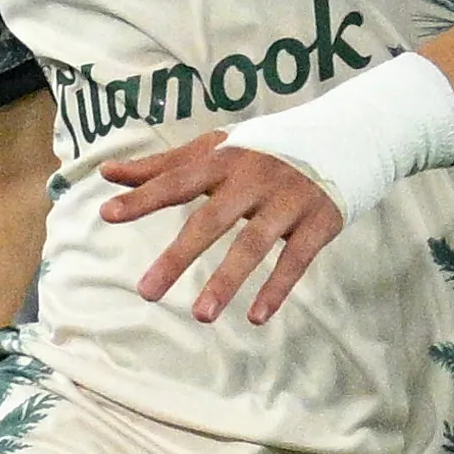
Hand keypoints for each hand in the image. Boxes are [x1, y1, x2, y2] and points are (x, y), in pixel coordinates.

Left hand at [99, 132, 344, 325]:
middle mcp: (254, 178)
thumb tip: (107, 173)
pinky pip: (296, 259)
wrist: (345, 137)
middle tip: (146, 292)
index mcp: (224, 160)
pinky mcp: (319, 221)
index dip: (143, 196)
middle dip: (178, 257)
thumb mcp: (215, 150)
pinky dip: (277, 288)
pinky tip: (256, 317)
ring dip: (227, 280)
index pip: (176, 180)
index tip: (107, 214)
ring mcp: (289, 200)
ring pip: (254, 244)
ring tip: (201, 316)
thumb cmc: (263, 149)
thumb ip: (162, 167)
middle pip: (211, 220)